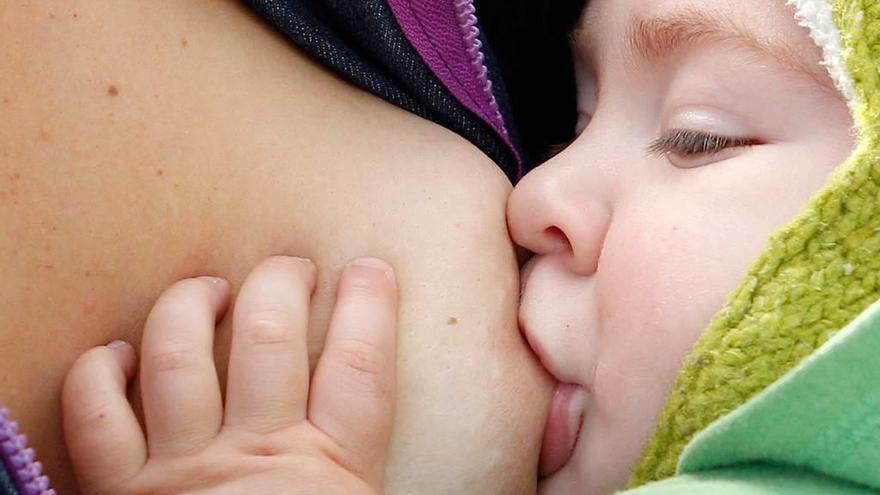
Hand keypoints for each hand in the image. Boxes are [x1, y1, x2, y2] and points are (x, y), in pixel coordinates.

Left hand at [62, 256, 397, 494]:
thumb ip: (384, 483)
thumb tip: (479, 484)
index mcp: (331, 475)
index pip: (359, 366)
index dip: (371, 305)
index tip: (372, 268)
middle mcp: (255, 458)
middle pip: (269, 338)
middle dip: (283, 283)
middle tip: (294, 269)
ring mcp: (181, 470)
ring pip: (177, 354)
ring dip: (194, 302)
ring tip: (214, 287)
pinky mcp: (119, 491)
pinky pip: (94, 413)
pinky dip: (98, 371)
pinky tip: (120, 352)